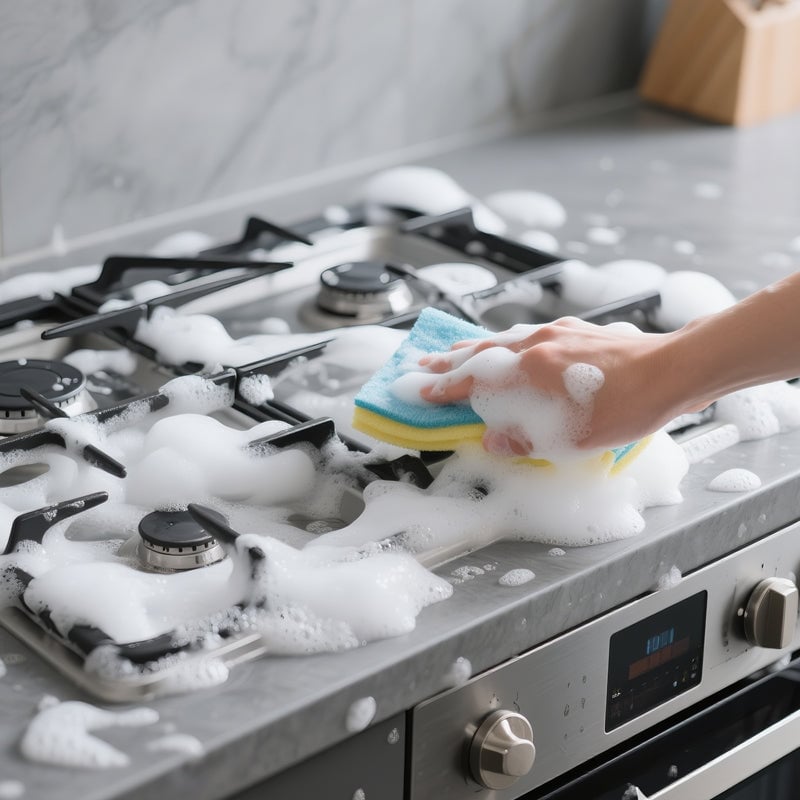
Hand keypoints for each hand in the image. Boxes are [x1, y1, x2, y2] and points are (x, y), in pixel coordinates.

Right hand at [419, 317, 691, 453]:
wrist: (672, 372)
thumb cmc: (625, 406)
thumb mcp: (570, 439)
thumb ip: (523, 440)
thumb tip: (493, 440)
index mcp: (528, 370)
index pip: (472, 379)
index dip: (442, 387)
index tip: (419, 391)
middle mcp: (535, 344)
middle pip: (480, 351)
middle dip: (448, 361)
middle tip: (422, 363)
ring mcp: (555, 332)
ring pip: (500, 338)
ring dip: (473, 348)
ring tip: (453, 351)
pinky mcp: (575, 330)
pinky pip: (525, 333)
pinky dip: (504, 341)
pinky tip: (509, 345)